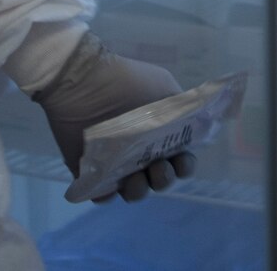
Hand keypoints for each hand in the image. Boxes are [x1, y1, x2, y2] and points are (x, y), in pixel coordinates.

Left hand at [32, 33, 197, 203]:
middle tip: (157, 167)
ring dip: (140, 190)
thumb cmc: (126, 82)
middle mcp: (139, 151)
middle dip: (164, 180)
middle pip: (160, 179)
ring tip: (134, 177)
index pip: (179, 159)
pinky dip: (107, 196)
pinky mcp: (89, 172)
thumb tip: (194, 125)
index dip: (184, 165)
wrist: (83, 81)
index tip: (181, 160)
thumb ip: (183, 109)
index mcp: (159, 133)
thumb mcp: (164, 86)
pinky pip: (101, 195)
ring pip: (134, 191)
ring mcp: (114, 163)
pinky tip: (109, 186)